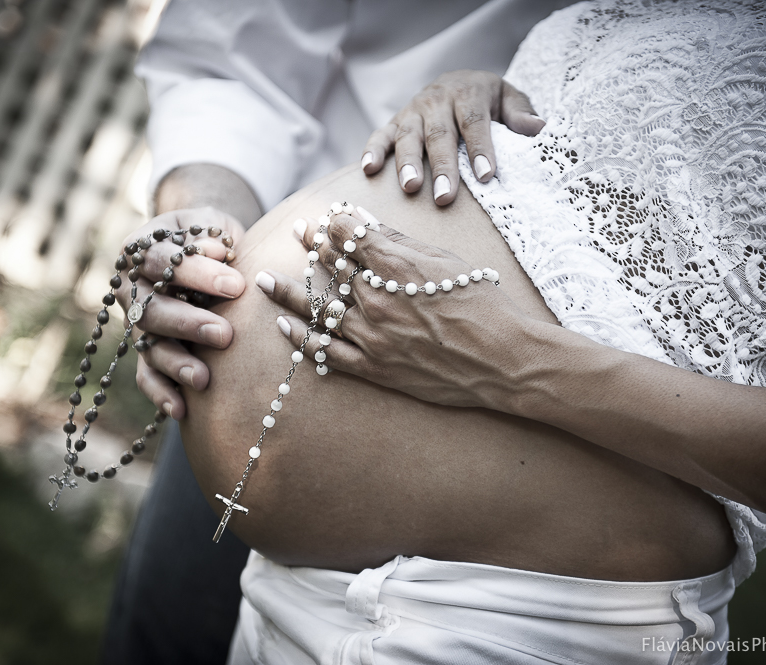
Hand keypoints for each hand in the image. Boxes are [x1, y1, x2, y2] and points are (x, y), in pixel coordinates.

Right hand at [116, 207, 245, 418]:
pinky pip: (147, 375)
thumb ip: (211, 236)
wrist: (202, 247)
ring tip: (204, 380)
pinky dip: (161, 393)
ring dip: (176, 363)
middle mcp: (131, 287)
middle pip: (151, 309)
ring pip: (149, 345)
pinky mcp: (146, 351)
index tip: (236, 286)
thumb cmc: (211, 235)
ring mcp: (137, 322)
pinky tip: (181, 410)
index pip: (162, 260)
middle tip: (225, 335)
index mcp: (141, 248)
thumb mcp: (212, 223)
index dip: (197, 273)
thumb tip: (216, 251)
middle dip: (188, 324)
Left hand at [256, 209, 534, 407]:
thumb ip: (401, 244)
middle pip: (330, 268)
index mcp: (396, 268)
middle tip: (295, 233)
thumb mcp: (447, 262)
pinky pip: (328, 353)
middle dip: (311, 247)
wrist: (503, 360)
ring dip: (287, 292)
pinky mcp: (375, 367)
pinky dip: (302, 339)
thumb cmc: (484, 305)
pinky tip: (284, 326)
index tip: (322, 216)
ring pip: (318, 309)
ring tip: (262, 280)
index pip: (350, 236)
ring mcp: (372, 337)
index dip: (332, 223)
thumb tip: (367, 225)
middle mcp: (377, 300)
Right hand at [360, 70, 544, 205]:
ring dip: (408, 163)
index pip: (475, 122)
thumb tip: (538, 129)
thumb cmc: (488, 100)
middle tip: (446, 197)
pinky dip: (372, 150)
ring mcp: (413, 110)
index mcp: (468, 92)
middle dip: (443, 167)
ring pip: (409, 136)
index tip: (487, 177)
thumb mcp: (509, 98)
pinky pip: (380, 134)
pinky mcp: (395, 121)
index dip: (480, 149)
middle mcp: (437, 99)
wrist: (458, 80)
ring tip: (411, 188)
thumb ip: (521, 113)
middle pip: (440, 134)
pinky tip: (369, 169)